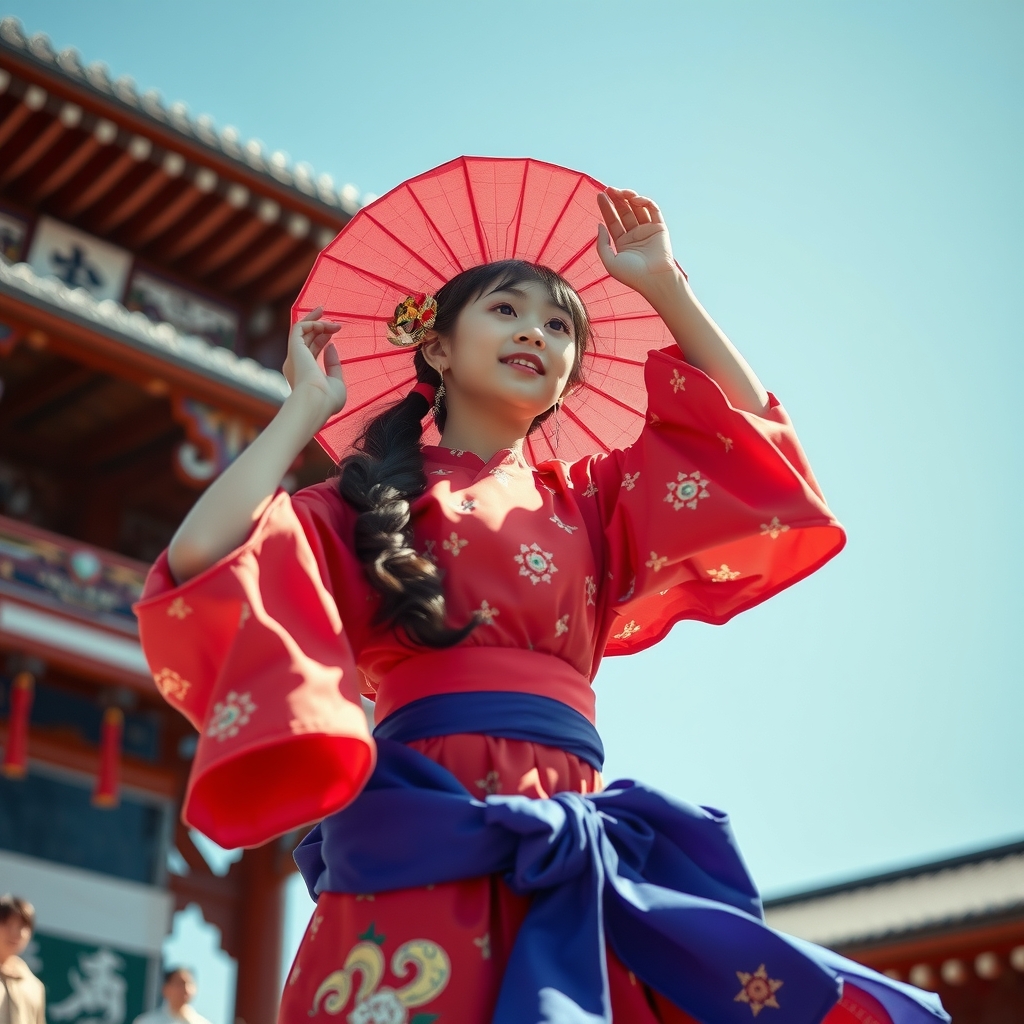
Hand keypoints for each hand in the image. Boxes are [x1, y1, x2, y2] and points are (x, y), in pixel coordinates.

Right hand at [282, 307, 346, 424]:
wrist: (316, 401)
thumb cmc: (327, 400)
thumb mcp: (336, 382)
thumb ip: (333, 365)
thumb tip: (331, 345)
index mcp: (303, 374)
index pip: (310, 351)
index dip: (322, 339)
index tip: (335, 333)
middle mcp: (295, 364)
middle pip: (305, 339)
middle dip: (319, 328)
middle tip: (334, 322)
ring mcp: (294, 356)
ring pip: (300, 331)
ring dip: (314, 320)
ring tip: (326, 311)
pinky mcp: (294, 348)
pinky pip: (299, 328)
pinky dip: (311, 322)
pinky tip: (325, 323)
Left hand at [596, 188, 678, 296]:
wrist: (654, 279)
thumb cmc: (632, 275)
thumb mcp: (610, 261)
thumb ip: (602, 244)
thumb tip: (599, 225)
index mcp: (622, 243)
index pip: (613, 221)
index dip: (606, 208)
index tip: (600, 195)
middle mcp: (634, 235)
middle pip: (624, 212)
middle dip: (616, 199)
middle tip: (609, 189)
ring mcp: (647, 230)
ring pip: (637, 208)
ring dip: (629, 198)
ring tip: (621, 192)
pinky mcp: (659, 228)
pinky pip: (652, 210)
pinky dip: (645, 202)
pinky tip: (635, 199)